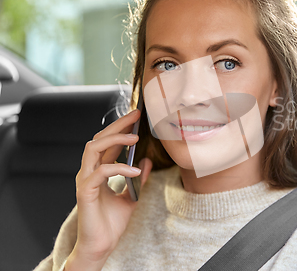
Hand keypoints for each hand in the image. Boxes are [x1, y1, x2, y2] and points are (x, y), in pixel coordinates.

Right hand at [65, 109, 152, 270]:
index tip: (137, 116)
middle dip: (117, 125)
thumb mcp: (132, 196)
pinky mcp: (85, 191)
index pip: (107, 142)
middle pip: (98, 138)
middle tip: (135, 116)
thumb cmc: (112, 223)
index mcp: (98, 171)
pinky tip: (135, 170)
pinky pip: (100, 172)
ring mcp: (85, 180)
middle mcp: (89, 172)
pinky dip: (119, 167)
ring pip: (93, 148)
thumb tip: (147, 161)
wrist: (102, 246)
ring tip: (135, 138)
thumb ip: (138, 179)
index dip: (121, 127)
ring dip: (115, 139)